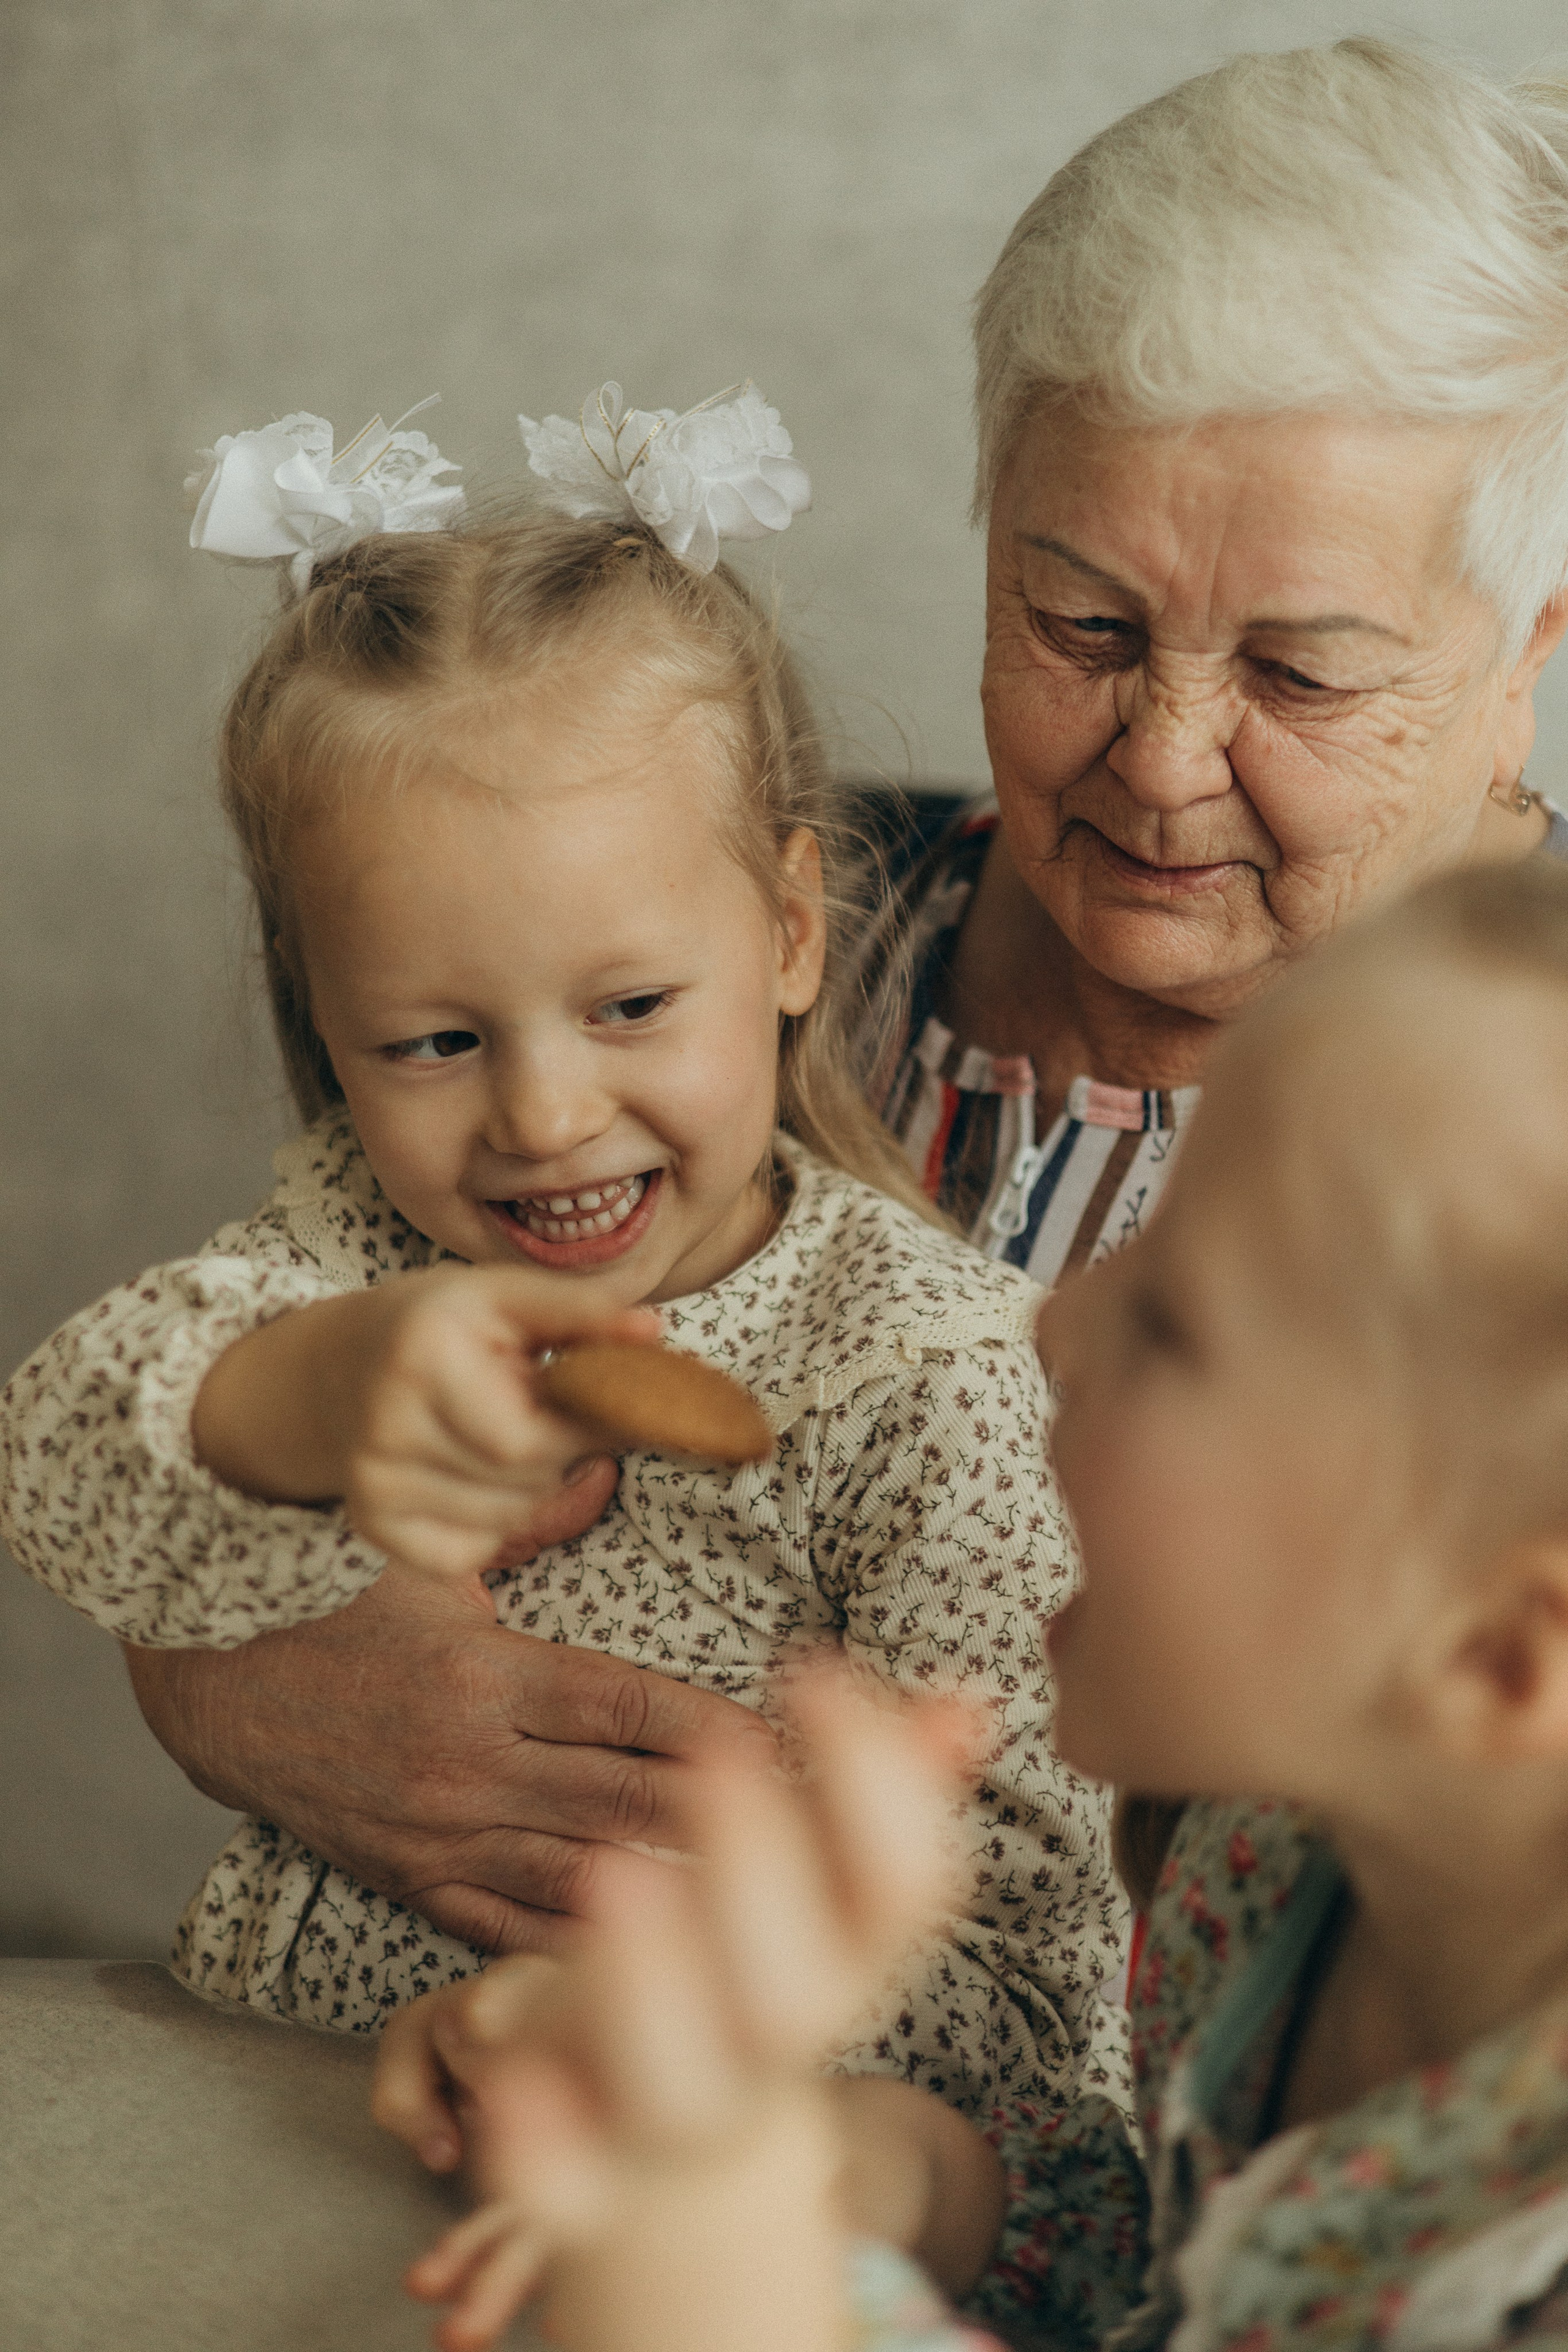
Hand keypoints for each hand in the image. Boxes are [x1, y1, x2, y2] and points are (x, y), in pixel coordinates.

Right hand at [123, 1559, 775, 1955]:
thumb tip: (607, 1471)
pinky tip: (649, 1955)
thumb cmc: (329, 1610)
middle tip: (810, 1821)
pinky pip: (509, 1923)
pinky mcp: (413, 1880)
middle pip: (622, 1794)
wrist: (215, 1691)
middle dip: (722, 1809)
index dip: (712, 1725)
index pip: (625, 1705)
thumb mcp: (428, 1556)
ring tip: (762, 1896)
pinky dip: (579, 1940)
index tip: (785, 1736)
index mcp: (483, 1674)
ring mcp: (441, 1833)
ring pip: (580, 1870)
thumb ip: (529, 1522)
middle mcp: (470, 1762)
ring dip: (672, 1883)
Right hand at [193, 1267, 660, 1583]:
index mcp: (421, 1357)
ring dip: (529, 1488)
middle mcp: (384, 1428)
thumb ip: (580, 1311)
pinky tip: (472, 1476)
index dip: (582, 1435)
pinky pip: (470, 1554)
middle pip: (522, 1484)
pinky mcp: (371, 1527)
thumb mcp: (500, 1295)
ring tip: (500, 1437)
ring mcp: (370, 1486)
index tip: (602, 1411)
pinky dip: (492, 1524)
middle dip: (555, 1455)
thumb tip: (653, 1332)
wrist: (332, 1368)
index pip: (528, 1441)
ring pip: (506, 1521)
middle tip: (536, 1413)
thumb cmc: (435, 1325)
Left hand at [374, 1675, 975, 2351]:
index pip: (904, 1888)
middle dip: (765, 1875)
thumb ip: (878, 1793)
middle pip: (797, 1995)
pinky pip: (566, 2186)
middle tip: (721, 1762)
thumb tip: (967, 1698)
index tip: (816, 1672)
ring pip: (681, 2087)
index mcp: (842, 1971)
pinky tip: (502, 2065)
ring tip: (617, 1874)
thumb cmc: (741, 1970)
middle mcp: (769, 2052)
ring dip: (654, 1989)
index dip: (878, 1783)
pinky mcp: (582, 2173)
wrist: (672, 2162)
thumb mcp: (811, 1886)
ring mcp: (675, 2120)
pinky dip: (543, 2145)